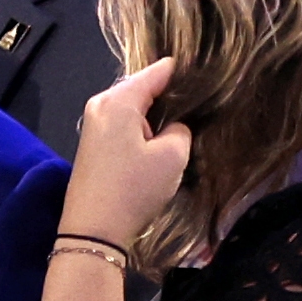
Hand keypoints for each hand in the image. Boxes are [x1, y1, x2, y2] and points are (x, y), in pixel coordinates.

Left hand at [60, 58, 190, 247]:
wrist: (93, 229)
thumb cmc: (134, 189)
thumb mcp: (172, 157)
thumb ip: (180, 130)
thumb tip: (175, 125)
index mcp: (118, 101)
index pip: (157, 71)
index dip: (183, 71)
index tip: (208, 72)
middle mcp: (100, 104)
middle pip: (142, 87)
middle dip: (169, 93)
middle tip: (202, 99)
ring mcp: (93, 124)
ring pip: (133, 107)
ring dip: (156, 113)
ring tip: (186, 118)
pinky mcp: (93, 144)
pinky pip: (124, 123)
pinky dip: (142, 127)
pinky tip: (160, 137)